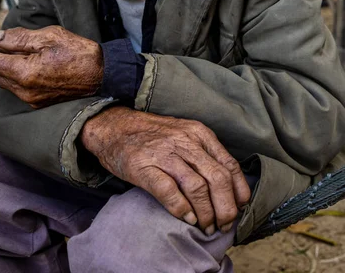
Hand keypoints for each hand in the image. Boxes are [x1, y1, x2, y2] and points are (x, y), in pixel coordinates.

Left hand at [0, 26, 102, 108]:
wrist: (102, 75)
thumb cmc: (79, 52)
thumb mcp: (49, 36)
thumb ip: (18, 37)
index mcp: (25, 73)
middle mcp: (24, 91)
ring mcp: (31, 99)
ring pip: (2, 83)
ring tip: (8, 49)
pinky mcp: (38, 102)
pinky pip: (15, 89)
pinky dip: (11, 74)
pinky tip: (22, 62)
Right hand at [82, 107, 250, 233]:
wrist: (114, 126)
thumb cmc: (152, 135)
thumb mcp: (184, 134)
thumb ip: (204, 154)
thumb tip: (229, 187)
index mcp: (198, 133)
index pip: (229, 164)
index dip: (238, 191)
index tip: (239, 208)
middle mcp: (184, 141)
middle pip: (217, 179)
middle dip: (226, 208)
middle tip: (224, 224)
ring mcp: (164, 153)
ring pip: (197, 187)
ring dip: (206, 213)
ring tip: (207, 227)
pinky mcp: (144, 167)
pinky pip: (169, 192)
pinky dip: (182, 209)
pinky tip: (187, 218)